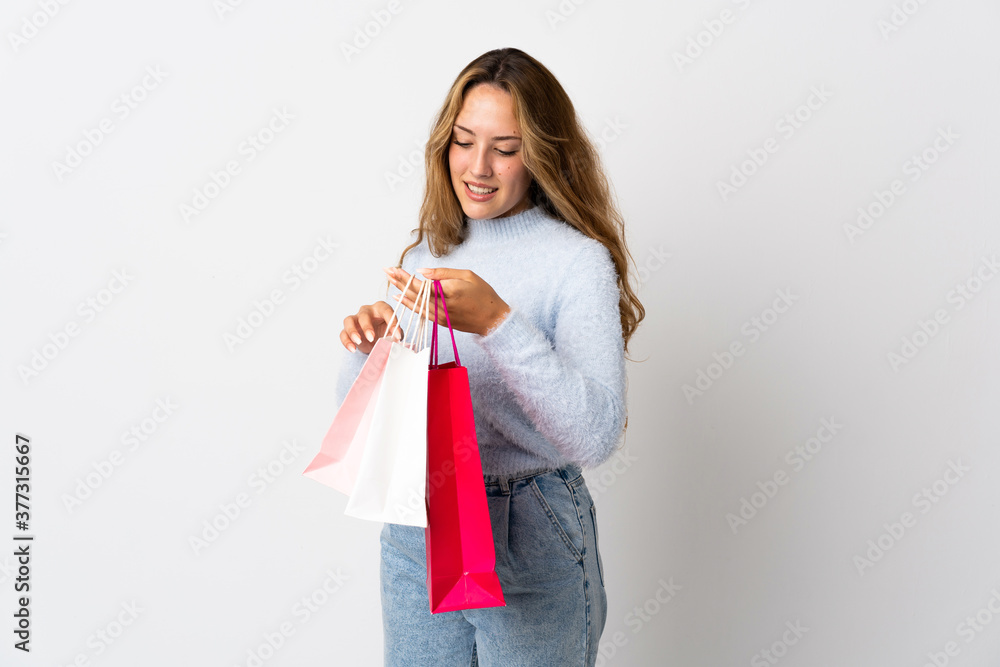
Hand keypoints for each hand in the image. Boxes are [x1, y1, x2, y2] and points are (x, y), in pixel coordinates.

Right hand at [340, 300, 402, 353]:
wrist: (376, 340)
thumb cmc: (386, 332)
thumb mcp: (394, 333)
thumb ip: (396, 334)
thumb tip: (397, 339)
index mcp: (380, 308)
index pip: (386, 310)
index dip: (392, 322)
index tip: (397, 335)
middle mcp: (367, 311)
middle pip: (364, 315)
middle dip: (367, 326)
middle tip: (371, 338)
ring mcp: (355, 319)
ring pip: (349, 320)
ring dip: (352, 331)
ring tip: (358, 341)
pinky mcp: (347, 330)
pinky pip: (343, 333)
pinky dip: (346, 341)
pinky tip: (353, 349)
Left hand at [382, 266, 509, 336]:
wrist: (493, 320)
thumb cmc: (483, 295)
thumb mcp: (467, 276)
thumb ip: (443, 274)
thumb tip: (422, 272)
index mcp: (449, 291)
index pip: (421, 284)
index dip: (405, 277)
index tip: (393, 268)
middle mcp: (442, 306)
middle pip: (415, 293)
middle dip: (399, 281)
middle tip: (386, 271)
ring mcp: (440, 316)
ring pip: (415, 304)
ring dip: (400, 292)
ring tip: (389, 282)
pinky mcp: (441, 322)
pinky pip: (421, 312)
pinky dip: (409, 305)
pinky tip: (400, 298)